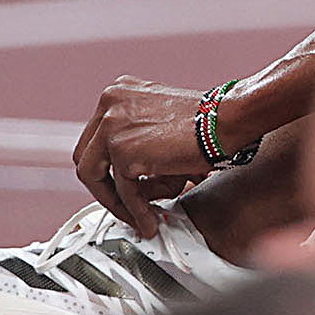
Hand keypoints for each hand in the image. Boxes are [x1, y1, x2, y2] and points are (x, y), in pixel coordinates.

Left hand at [73, 76, 209, 230]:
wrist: (228, 119)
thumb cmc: (208, 121)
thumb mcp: (160, 122)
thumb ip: (137, 142)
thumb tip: (129, 185)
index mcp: (117, 94)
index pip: (94, 139)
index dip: (104, 168)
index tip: (118, 187)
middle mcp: (109, 104)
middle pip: (86, 157)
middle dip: (105, 187)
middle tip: (124, 206)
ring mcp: (112, 127)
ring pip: (96, 178)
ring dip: (119, 202)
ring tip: (141, 216)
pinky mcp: (123, 152)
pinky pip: (124, 192)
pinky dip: (136, 210)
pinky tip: (149, 220)